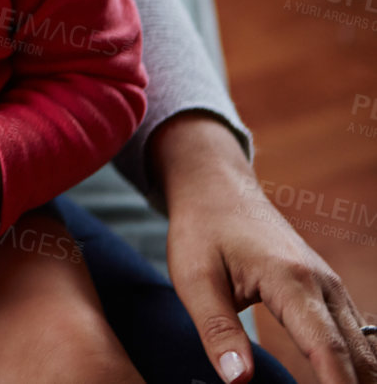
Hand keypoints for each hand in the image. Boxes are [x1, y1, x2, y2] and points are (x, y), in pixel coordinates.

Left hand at [152, 112, 376, 383]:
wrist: (216, 189)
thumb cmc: (201, 231)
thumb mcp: (193, 279)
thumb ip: (216, 329)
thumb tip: (238, 379)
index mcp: (291, 280)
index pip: (327, 347)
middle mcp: (323, 283)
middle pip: (358, 352)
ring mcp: (331, 286)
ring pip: (363, 344)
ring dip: (360, 378)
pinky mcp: (329, 290)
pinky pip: (355, 334)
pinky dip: (356, 363)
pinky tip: (345, 383)